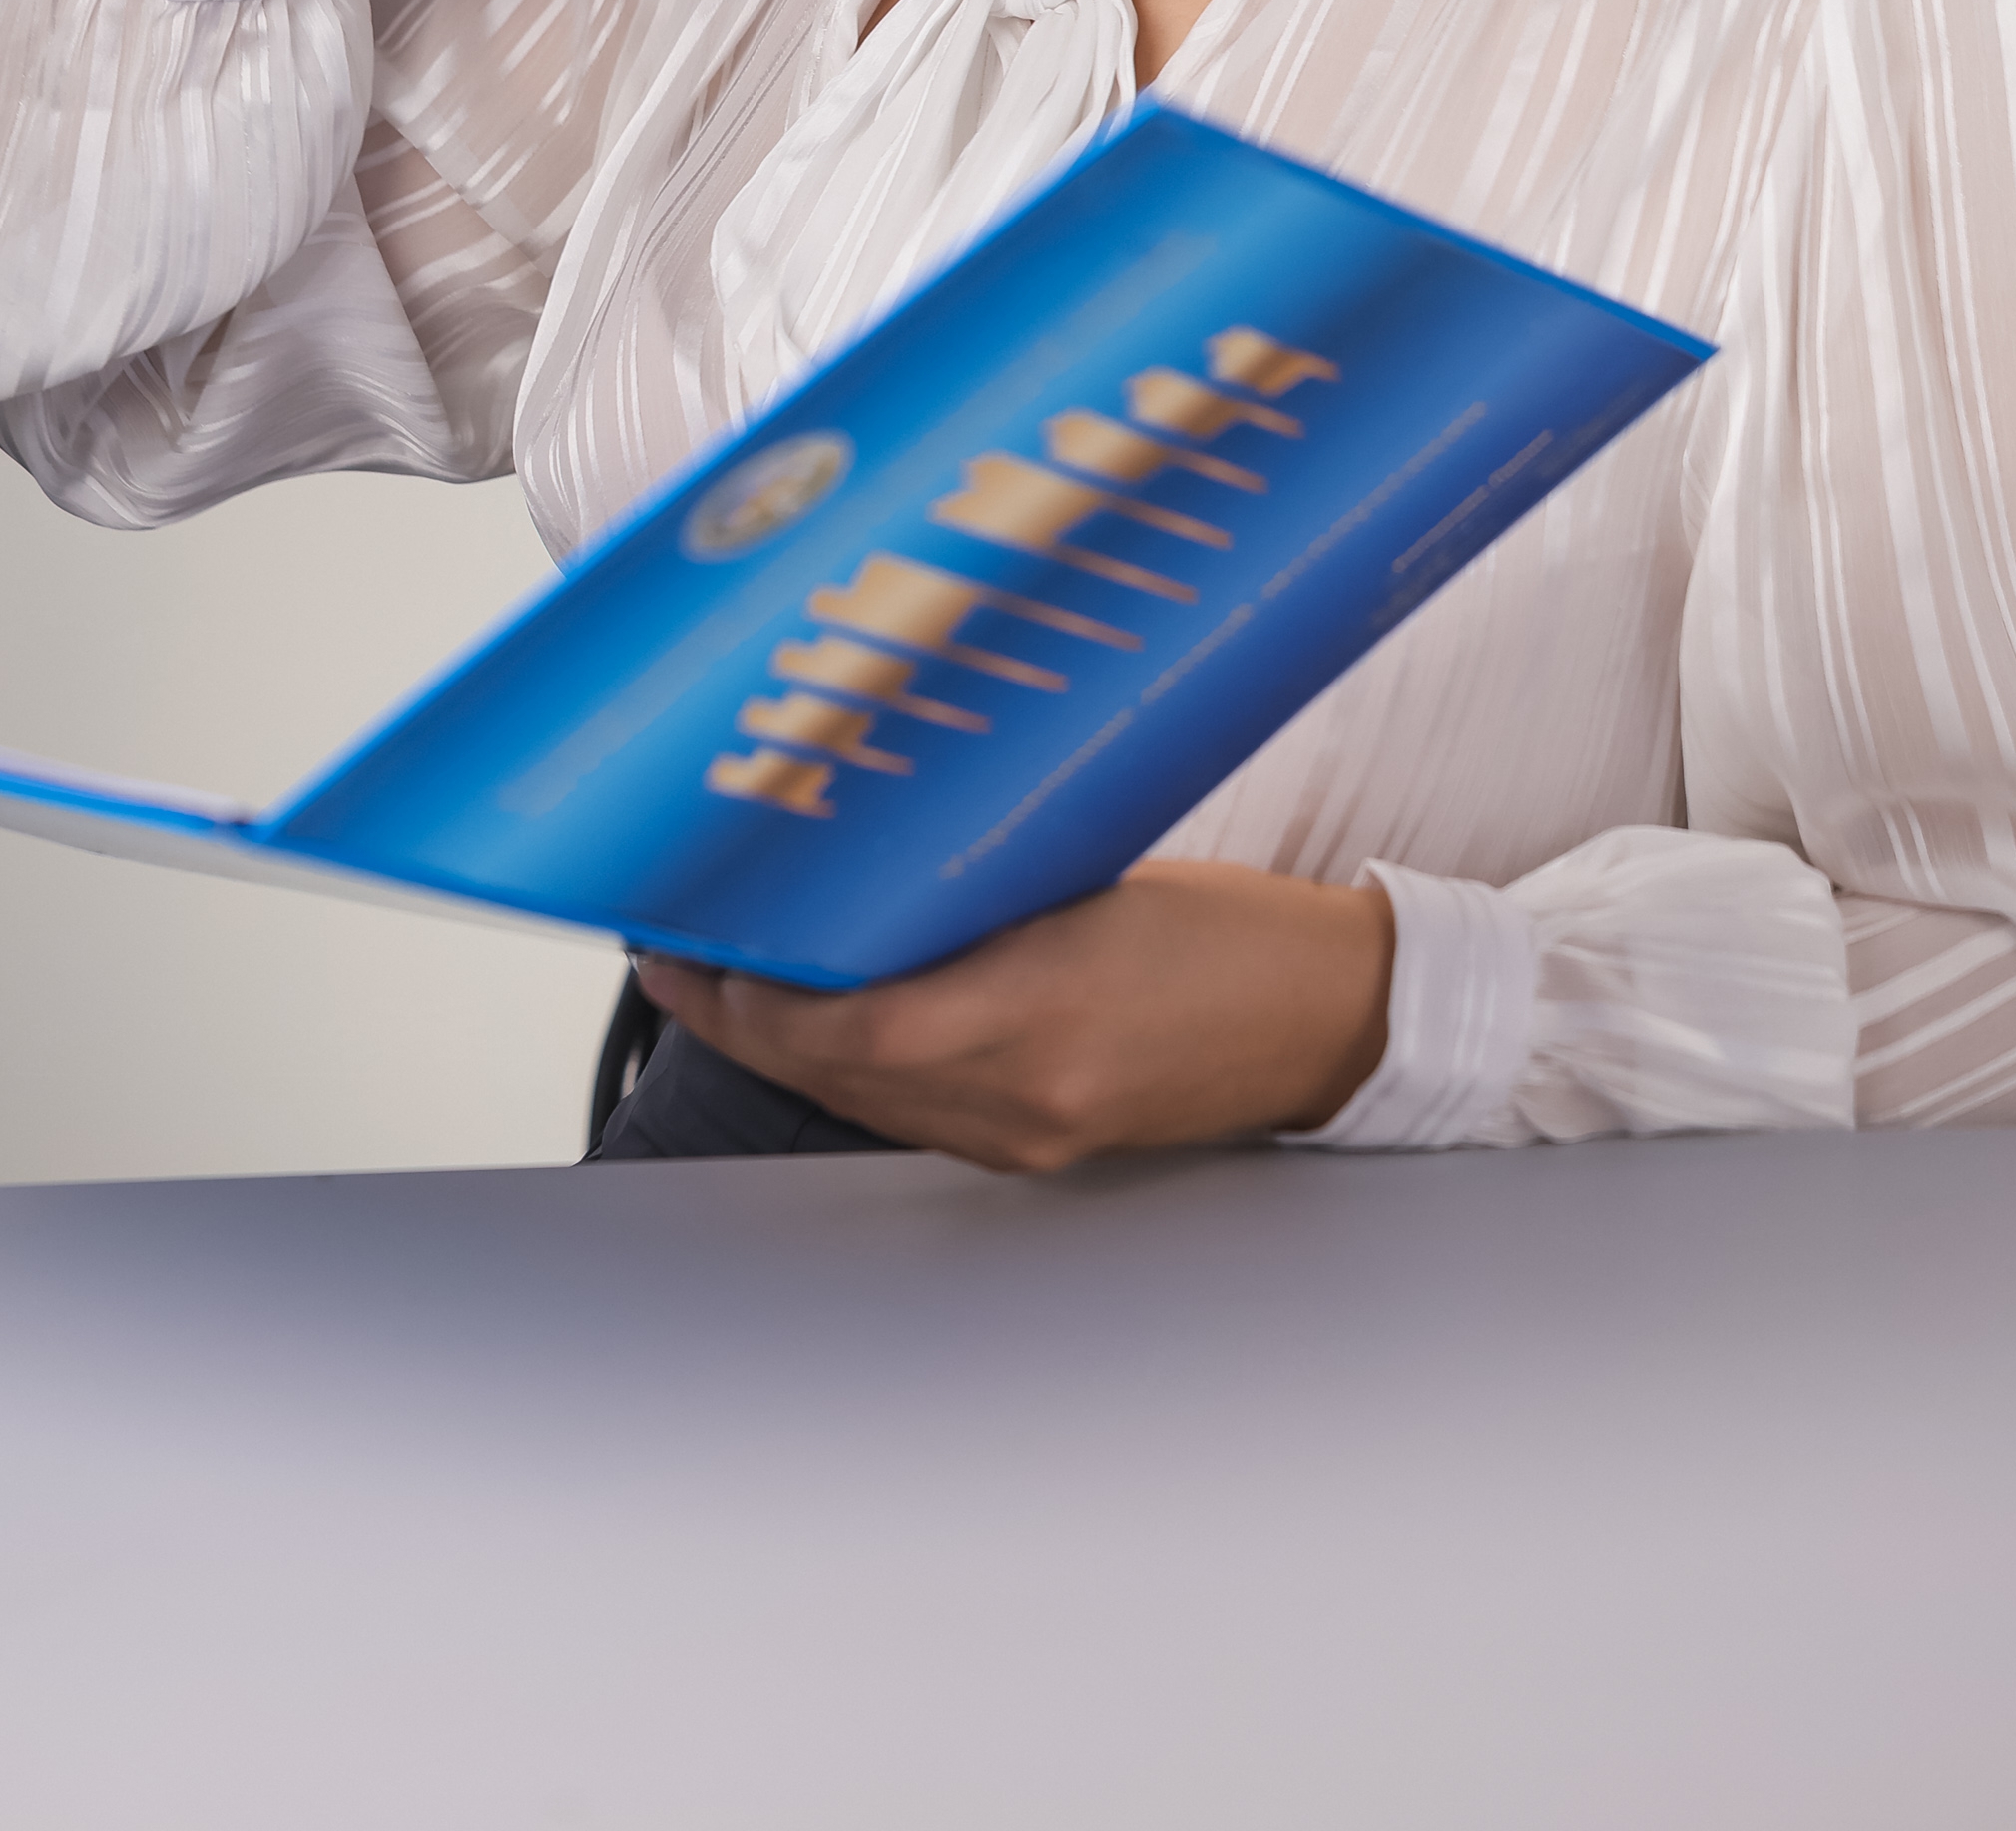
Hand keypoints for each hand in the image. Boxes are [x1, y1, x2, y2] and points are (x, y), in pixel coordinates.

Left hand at [634, 860, 1394, 1173]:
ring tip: (734, 987)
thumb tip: (870, 862)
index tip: (692, 948)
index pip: (852, 1025)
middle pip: (839, 1074)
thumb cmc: (1235, 932)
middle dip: (745, 1020)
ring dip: (792, 1050)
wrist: (1332, 1019)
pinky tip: (831, 1028)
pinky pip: (919, 1119)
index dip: (752, 995)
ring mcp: (1034, 1137)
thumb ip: (980, 884)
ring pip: (868, 1103)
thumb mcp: (1096, 873)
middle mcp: (1027, 1096)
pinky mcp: (1045, 1153)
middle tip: (682, 961)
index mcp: (1042, 1014)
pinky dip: (859, 1073)